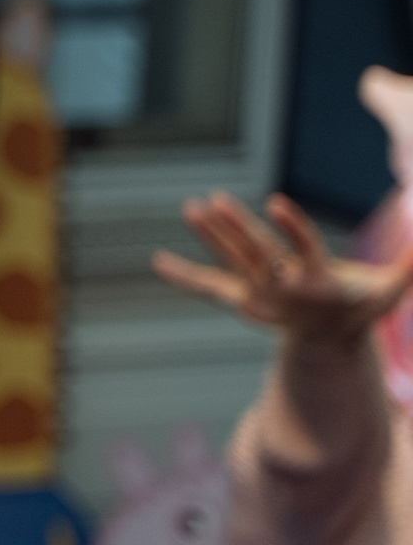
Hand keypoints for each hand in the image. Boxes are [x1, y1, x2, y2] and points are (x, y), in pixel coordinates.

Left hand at [154, 191, 412, 344]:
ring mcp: (259, 295)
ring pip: (232, 261)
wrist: (328, 344)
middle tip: (216, 199)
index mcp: (318, 285)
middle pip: (258, 255)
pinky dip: (185, 277)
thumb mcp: (386, 291)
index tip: (275, 202)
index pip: (305, 251)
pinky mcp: (242, 299)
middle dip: (237, 229)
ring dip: (210, 236)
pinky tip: (157, 262)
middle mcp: (284, 290)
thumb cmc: (359, 308)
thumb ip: (408, 268)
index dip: (292, 228)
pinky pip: (210, 287)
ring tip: (191, 207)